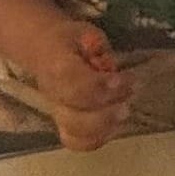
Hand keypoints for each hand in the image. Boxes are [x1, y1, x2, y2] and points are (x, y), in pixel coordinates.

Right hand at [27, 19, 132, 151]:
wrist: (46, 51)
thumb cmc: (72, 42)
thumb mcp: (86, 33)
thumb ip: (98, 49)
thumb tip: (109, 66)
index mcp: (56, 67)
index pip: (71, 83)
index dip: (98, 86)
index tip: (121, 79)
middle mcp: (53, 95)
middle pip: (72, 119)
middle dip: (105, 115)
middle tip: (127, 102)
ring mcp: (57, 113)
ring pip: (74, 135)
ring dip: (105, 128)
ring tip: (124, 112)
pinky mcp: (65, 125)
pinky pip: (78, 142)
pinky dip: (99, 138)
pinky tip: (116, 124)